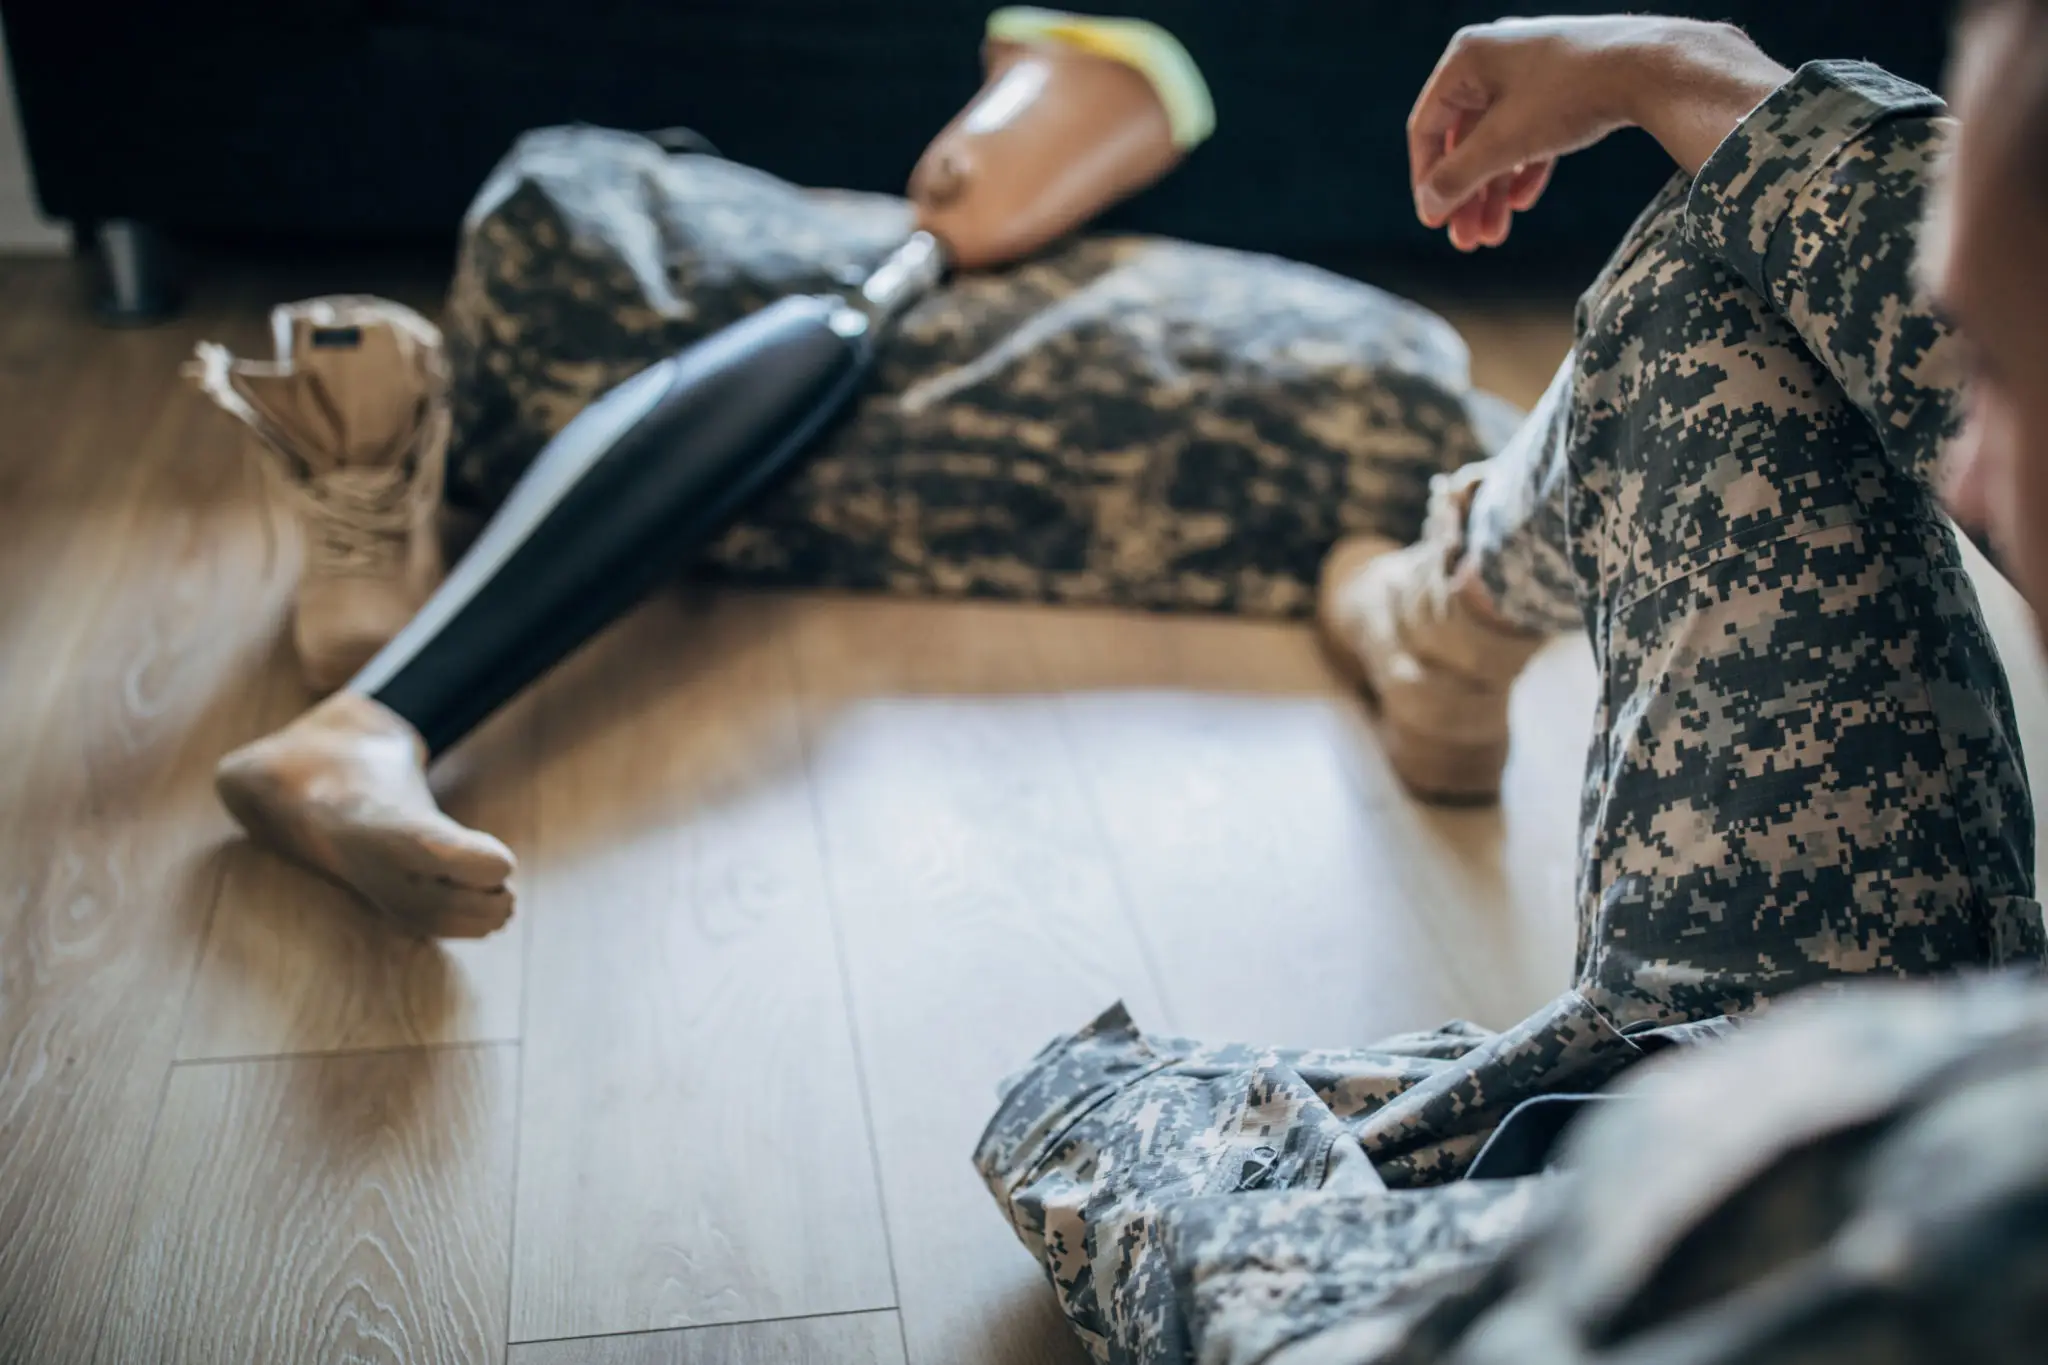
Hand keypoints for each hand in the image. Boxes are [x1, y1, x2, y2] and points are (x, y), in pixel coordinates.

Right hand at [1407, 16, 1790, 250]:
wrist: (1652, 66)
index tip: (1434, 221)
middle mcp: (1493, 56)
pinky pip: (1530, 130)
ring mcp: (1530, 67)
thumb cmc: (1569, 94)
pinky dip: (1524, 167)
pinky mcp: (1563, 81)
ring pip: (1499, 139)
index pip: (1427, 127)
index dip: (1426, 179)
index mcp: (1466, 58)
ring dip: (1493, 190)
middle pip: (1464, 138)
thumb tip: (1429, 208)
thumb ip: (1458, 177)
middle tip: (1466, 241)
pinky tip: (1523, 202)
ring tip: (1494, 235)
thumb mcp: (1503, 143)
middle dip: (1466, 194)